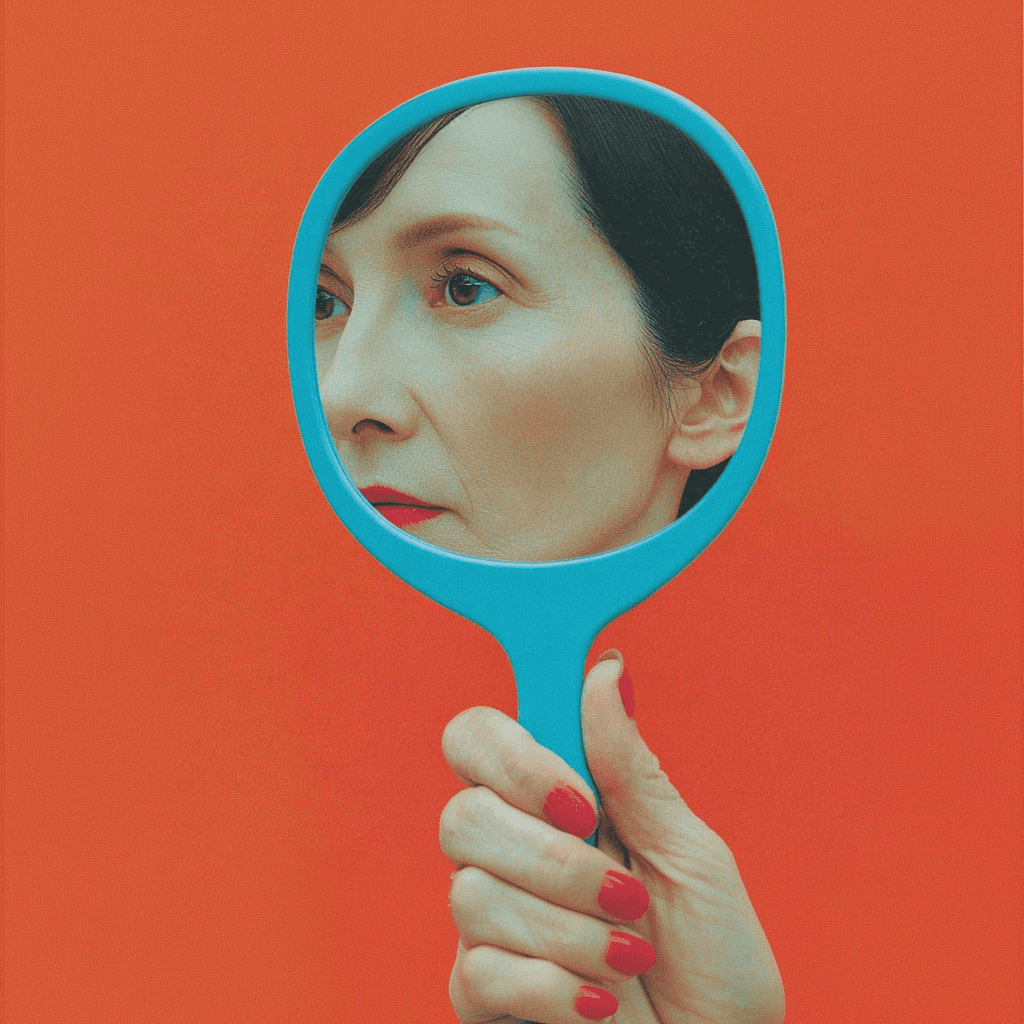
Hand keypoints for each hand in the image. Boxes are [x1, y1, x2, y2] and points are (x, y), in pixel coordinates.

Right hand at [439, 651, 784, 1023]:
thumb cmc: (713, 958)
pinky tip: (599, 1003)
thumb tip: (606, 668)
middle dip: (554, 862)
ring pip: (472, 894)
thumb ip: (632, 768)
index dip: (513, 758)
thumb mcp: (688, 853)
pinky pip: (478, 969)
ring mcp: (490, 922)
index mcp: (554, 804)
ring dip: (570, 933)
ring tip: (626, 955)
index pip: (479, 740)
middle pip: (463, 815)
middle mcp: (511, 852)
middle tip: (622, 893)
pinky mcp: (481, 991)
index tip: (578, 798)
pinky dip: (555, 988)